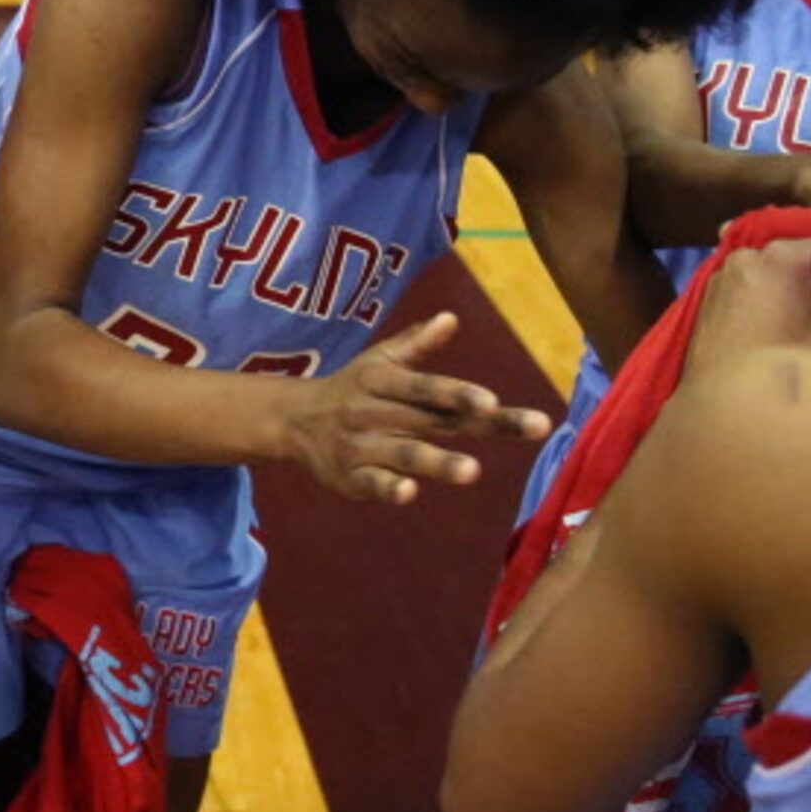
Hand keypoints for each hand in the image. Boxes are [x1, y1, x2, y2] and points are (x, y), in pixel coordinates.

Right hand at [279, 311, 550, 503]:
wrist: (291, 419)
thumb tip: (450, 318)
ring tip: (472, 471)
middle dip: (472, 420)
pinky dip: (388, 487)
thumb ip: (415, 345)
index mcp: (385, 381)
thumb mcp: (377, 362)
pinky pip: (370, 483)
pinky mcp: (349, 477)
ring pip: (404, 453)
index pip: (428, 387)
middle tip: (520, 423)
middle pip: (429, 418)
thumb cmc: (351, 389)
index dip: (460, 393)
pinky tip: (408, 493)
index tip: (495, 401)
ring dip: (437, 461)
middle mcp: (375, 411)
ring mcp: (362, 446)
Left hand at [692, 221, 810, 367]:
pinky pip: (755, 281)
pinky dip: (780, 293)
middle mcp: (749, 256)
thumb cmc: (784, 373)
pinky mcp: (712, 293)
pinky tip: (797, 321)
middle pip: (809, 255)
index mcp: (782, 259)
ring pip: (781, 268)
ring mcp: (725, 273)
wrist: (722, 408)